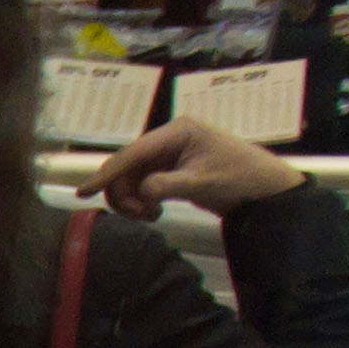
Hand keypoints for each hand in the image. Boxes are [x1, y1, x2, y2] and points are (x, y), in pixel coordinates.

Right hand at [91, 117, 304, 215]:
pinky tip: (155, 211)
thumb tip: (140, 192)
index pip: (133, 152)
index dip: (107, 173)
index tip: (84, 192)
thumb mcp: (201, 182)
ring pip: (131, 177)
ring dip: (132, 199)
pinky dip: (141, 200)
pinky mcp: (169, 169)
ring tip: (151, 215)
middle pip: (127, 166)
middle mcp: (168, 139)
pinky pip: (141, 184)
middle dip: (124, 192)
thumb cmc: (238, 179)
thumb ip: (165, 185)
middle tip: (140, 215)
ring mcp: (167, 154)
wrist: (264, 190)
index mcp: (177, 132)